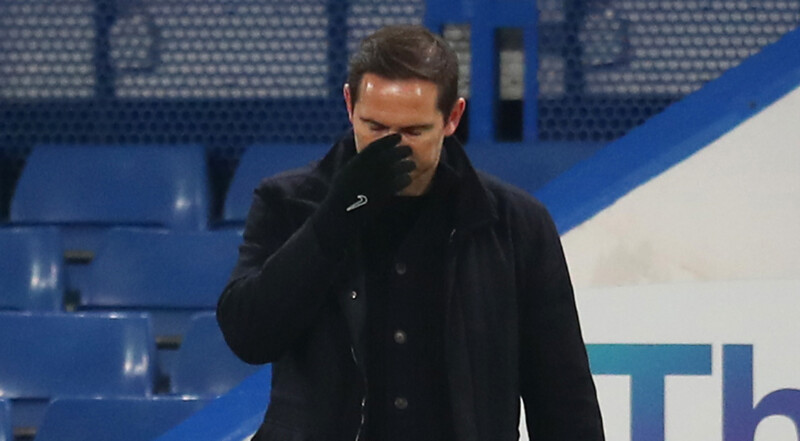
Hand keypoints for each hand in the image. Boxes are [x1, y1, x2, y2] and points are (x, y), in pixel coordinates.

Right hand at [312, 133, 415, 255]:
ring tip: (411, 165)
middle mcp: (374, 164)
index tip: (398, 136)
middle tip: (409, 150)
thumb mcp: (347, 169)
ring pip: (403, 166)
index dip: (391, 139)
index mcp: (362, 157)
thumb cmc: (341, 190)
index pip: (381, 144)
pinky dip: (406, 179)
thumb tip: (366, 154)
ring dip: (408, 165)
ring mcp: (383, 177)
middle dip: (404, 150)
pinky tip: (407, 179)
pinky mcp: (388, 190)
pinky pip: (403, 180)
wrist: (344, 208)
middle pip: (396, 152)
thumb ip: (359, 160)